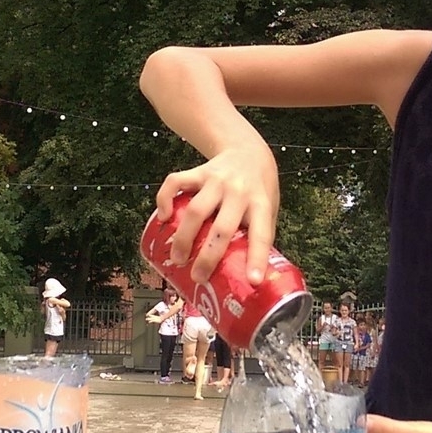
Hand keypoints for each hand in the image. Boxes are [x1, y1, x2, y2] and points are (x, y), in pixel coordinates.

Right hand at [155, 143, 279, 283]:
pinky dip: (165, 200)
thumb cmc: (258, 189)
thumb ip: (259, 234)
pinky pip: (176, 183)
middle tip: (198, 277)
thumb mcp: (269, 209)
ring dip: (183, 237)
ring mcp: (217, 180)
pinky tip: (162, 218)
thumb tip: (246, 276)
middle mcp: (239, 191)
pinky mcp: (198, 171)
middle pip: (221, 228)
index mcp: (261, 204)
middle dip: (208, 257)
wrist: (248, 151)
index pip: (261, 234)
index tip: (252, 281)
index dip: (257, 258)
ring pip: (196, 210)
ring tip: (177, 258)